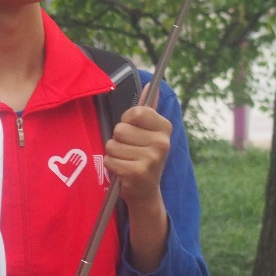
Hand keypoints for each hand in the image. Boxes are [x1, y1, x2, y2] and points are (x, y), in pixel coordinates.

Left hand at [107, 93, 171, 271]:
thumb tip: (151, 84)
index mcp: (165, 127)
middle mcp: (162, 141)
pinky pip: (110, 160)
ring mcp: (152, 158)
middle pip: (120, 129)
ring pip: (112, 145)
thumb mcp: (148, 133)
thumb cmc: (142, 157)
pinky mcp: (139, 172)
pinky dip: (111, 167)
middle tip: (130, 152)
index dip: (126, 122)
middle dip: (118, 140)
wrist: (146, 192)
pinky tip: (123, 172)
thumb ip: (147, 110)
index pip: (135, 112)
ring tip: (126, 162)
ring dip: (114, 154)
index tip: (133, 133)